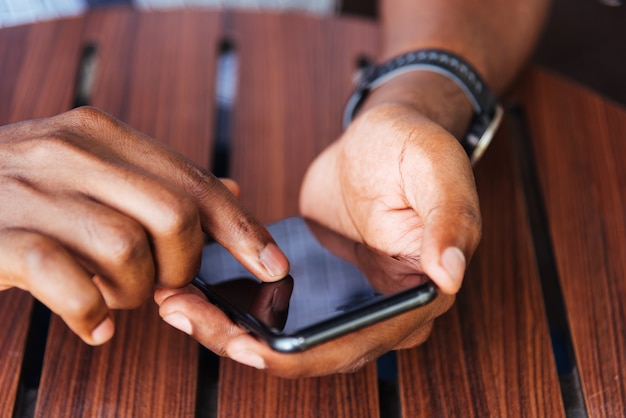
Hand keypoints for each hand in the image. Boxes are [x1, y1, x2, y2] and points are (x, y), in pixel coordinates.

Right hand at [0, 107, 288, 344]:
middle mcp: (68, 153)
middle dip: (183, 265)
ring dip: (135, 292)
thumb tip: (232, 192)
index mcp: (99, 134)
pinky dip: (92, 314)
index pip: (194, 181)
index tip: (271, 265)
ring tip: (116, 298)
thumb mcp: (88, 171)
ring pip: (128, 251)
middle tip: (163, 285)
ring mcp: (31, 193)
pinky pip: (72, 284)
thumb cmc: (21, 194)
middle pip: (175, 216)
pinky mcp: (0, 240)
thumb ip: (158, 181)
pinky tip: (92, 323)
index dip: (241, 228)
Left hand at [155, 103, 475, 376]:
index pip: (354, 346)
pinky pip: (270, 305)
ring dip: (228, 327)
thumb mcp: (438, 172)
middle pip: (308, 350)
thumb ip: (449, 222)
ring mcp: (343, 300)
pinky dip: (231, 302)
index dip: (299, 355)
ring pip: (282, 333)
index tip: (244, 346)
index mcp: (415, 297)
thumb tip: (450, 275)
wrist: (384, 133)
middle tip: (184, 315)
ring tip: (175, 302)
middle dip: (244, 342)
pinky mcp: (312, 281)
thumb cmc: (415, 146)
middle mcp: (380, 311)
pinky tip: (191, 286)